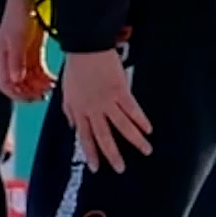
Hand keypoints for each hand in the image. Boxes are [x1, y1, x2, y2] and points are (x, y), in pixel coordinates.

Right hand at [0, 0, 52, 102]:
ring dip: (39, 87)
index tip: (32, 97)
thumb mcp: (16, 38)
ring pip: (29, 81)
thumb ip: (16, 59)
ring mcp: (22, 58)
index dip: (18, 95)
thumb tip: (16, 79)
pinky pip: (37, 72)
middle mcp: (11, 62)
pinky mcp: (32, 53)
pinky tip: (53, 79)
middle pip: (18, 86)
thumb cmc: (18, 15)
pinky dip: (44, 78)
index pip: (6, 85)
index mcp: (2, 59)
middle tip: (45, 94)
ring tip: (51, 86)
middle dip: (31, 92)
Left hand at [59, 46, 152, 172]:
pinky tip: (149, 130)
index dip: (91, 153)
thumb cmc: (75, 67)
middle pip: (104, 137)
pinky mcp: (120, 91)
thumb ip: (69, 111)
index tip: (96, 168)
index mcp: (78, 111)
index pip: (84, 137)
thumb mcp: (66, 92)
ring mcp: (107, 101)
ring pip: (122, 126)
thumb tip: (71, 127)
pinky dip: (141, 120)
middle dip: (113, 154)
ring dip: (134, 140)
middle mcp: (92, 110)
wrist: (85, 48)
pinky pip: (132, 109)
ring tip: (146, 151)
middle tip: (121, 168)